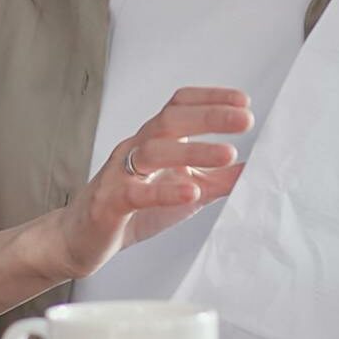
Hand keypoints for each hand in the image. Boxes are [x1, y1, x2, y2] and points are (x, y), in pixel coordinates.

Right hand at [9, 87, 251, 282]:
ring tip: (227, 154)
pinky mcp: (109, 203)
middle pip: (169, 120)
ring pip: (154, 151)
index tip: (243, 102)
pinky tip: (190, 191)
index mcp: (152, 141)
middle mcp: (134, 150)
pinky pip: (136, 192)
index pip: (178, 106)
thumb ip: (219, 178)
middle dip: (209, 117)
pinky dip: (164, 191)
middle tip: (245, 121)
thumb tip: (259, 167)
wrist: (79, 240)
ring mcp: (119, 174)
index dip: (210, 98)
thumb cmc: (132, 210)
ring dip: (193, 151)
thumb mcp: (186, 190)